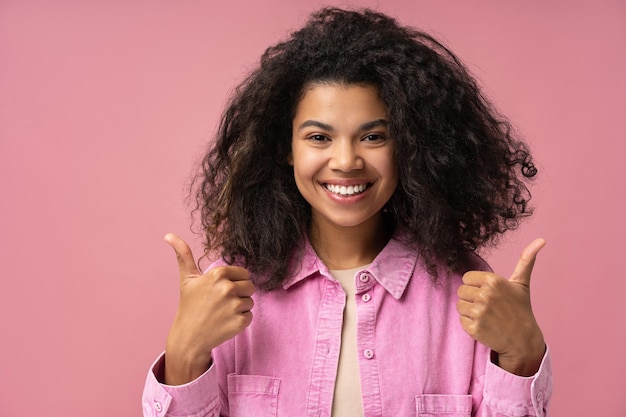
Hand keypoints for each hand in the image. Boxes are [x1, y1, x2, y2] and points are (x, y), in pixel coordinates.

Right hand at [163, 233, 254, 384]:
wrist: (189, 337)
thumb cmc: (189, 306)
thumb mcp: (187, 279)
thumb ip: (183, 255)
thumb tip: (169, 235)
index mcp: (218, 274)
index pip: (243, 273)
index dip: (234, 282)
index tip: (220, 291)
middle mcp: (227, 288)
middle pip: (250, 286)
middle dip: (239, 294)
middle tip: (221, 304)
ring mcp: (234, 306)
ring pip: (250, 302)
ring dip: (239, 308)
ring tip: (222, 313)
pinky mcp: (240, 322)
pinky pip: (249, 316)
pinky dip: (240, 321)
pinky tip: (225, 323)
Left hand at [457, 238, 546, 375]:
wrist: (523, 340)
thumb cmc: (520, 309)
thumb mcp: (521, 283)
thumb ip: (526, 260)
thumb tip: (541, 239)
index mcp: (493, 280)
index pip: (466, 278)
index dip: (476, 286)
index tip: (489, 294)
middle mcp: (484, 294)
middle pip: (461, 291)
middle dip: (472, 299)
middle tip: (489, 307)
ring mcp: (478, 312)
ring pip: (459, 306)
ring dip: (469, 312)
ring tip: (487, 316)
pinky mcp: (473, 328)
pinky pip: (461, 321)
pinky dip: (470, 325)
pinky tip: (484, 326)